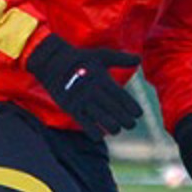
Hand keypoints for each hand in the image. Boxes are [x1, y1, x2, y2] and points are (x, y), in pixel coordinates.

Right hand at [25, 33, 141, 139]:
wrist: (52, 62)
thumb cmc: (81, 58)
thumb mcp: (101, 55)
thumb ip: (121, 59)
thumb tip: (139, 58)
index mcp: (102, 79)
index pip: (122, 97)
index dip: (132, 108)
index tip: (138, 114)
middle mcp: (94, 91)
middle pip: (115, 111)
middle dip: (126, 121)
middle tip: (131, 125)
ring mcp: (82, 100)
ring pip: (103, 120)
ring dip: (113, 128)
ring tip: (117, 130)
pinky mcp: (71, 108)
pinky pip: (85, 124)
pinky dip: (94, 132)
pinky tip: (100, 136)